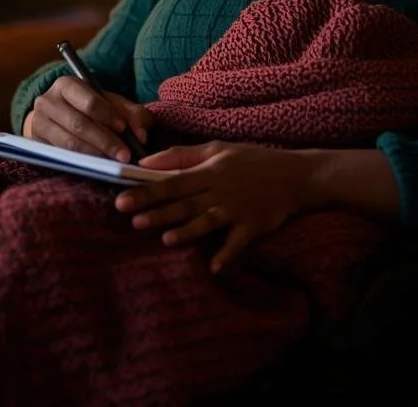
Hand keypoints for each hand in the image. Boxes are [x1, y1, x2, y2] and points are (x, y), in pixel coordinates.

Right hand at [23, 75, 152, 162]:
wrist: (59, 117)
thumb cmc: (92, 109)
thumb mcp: (113, 104)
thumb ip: (133, 115)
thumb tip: (141, 136)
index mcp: (66, 84)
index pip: (88, 101)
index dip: (107, 115)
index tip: (124, 129)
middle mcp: (47, 101)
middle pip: (78, 124)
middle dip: (104, 140)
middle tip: (125, 155)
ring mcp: (38, 122)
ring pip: (68, 142)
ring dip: (94, 154)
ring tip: (114, 162)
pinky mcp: (35, 143)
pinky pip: (60, 155)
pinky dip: (81, 161)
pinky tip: (97, 165)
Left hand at [114, 142, 317, 272]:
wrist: (295, 175)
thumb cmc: (251, 160)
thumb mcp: (217, 149)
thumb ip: (181, 155)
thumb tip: (146, 162)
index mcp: (209, 171)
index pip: (172, 181)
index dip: (147, 191)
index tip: (122, 199)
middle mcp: (220, 190)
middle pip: (185, 203)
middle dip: (159, 212)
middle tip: (133, 222)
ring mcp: (237, 209)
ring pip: (207, 221)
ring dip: (188, 231)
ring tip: (166, 240)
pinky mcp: (253, 225)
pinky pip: (238, 242)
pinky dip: (227, 254)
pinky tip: (213, 268)